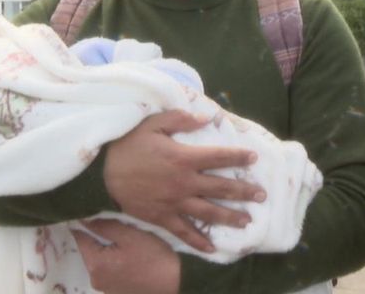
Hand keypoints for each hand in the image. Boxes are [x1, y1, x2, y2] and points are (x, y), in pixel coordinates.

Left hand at [73, 219, 178, 293]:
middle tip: (117, 224)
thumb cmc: (153, 257)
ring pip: (101, 260)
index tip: (93, 211)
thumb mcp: (130, 235)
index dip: (85, 222)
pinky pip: (110, 270)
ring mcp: (105, 288)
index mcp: (95, 263)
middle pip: (90, 250)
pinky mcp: (116, 292)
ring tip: (126, 240)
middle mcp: (95, 278)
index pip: (80, 237)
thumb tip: (84, 218)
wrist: (175, 282)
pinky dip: (116, 261)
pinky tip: (131, 257)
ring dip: (109, 249)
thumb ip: (105, 226)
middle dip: (100, 236)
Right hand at [103, 110, 265, 251]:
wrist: (102, 173)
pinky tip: (212, 248)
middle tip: (262, 196)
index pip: (220, 157)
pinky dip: (199, 240)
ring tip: (248, 221)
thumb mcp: (153, 123)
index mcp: (184, 158)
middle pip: (221, 188)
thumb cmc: (128, 145)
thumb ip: (181, 119)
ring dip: (230, 217)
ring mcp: (174, 203)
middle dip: (244, 192)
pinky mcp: (162, 218)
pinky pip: (184, 232)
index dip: (239, 157)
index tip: (254, 159)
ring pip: (209, 212)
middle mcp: (184, 183)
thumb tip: (207, 117)